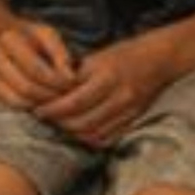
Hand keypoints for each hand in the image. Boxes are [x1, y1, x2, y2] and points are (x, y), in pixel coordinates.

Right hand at [0, 14, 77, 109]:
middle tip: (65, 98)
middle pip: (26, 88)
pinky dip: (25, 106)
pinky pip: (6, 103)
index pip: (37, 70)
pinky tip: (37, 102)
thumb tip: (70, 79)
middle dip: (50, 97)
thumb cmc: (21, 30)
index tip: (72, 85)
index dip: (57, 82)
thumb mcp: (45, 32)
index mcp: (8, 38)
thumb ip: (60, 53)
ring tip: (53, 101)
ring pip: (16, 100)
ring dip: (39, 105)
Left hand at [35, 35, 174, 148]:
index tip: (37, 109)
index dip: (52, 109)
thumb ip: (75, 77)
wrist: (158, 60)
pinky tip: (79, 132)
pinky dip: (90, 139)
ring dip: (72, 133)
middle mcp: (119, 97)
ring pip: (93, 133)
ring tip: (59, 124)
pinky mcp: (133, 120)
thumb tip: (50, 92)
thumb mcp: (96, 58)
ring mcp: (128, 111)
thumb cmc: (122, 55)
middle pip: (82, 121)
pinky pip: (108, 138)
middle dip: (59, 122)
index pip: (73, 102)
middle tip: (45, 118)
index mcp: (107, 77)